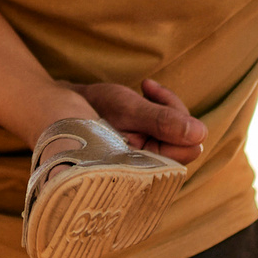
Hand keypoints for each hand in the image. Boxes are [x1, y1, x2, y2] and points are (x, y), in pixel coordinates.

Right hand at [71, 78, 206, 164]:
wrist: (54, 109)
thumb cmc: (86, 111)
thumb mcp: (125, 109)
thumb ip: (163, 121)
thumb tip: (202, 134)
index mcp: (142, 169)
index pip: (186, 151)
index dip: (177, 122)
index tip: (150, 94)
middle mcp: (147, 168)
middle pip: (185, 141)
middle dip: (172, 112)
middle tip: (147, 89)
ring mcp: (145, 157)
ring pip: (177, 131)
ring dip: (164, 107)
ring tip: (143, 89)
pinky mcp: (142, 145)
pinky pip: (166, 127)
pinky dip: (158, 107)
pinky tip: (142, 91)